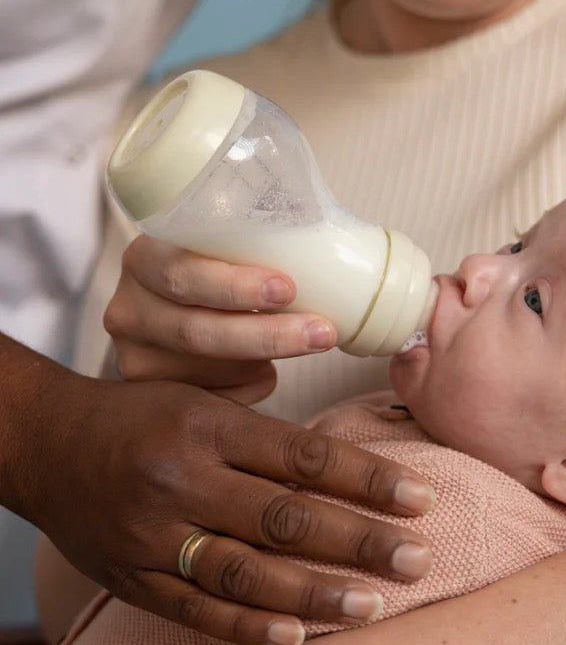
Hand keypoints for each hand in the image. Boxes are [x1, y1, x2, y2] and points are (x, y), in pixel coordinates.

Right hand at [19, 364, 434, 644]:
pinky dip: (247, 626)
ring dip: (314, 594)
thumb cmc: (143, 419)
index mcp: (209, 429)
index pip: (305, 457)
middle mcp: (183, 480)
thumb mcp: (205, 405)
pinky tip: (296, 639)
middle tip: (417, 561)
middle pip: (286, 518)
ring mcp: (154, 535)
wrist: (44, 444)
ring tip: (371, 606)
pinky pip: (195, 609)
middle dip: (359, 542)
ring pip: (246, 571)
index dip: (369, 479)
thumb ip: (269, 439)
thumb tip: (352, 469)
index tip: (423, 499)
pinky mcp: (133, 579)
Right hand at [105, 235, 338, 403]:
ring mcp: (137, 358)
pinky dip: (249, 386)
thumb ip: (257, 246)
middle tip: (322, 331)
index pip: (181, 272)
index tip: (289, 287)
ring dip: (267, 360)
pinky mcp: (154, 396)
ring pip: (208, 370)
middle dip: (266, 335)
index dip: (233, 284)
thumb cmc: (210, 274)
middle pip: (198, 331)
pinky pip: (212, 399)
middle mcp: (130, 310)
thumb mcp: (217, 249)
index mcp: (144, 260)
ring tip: (314, 343)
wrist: (164, 316)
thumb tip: (357, 251)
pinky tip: (266, 373)